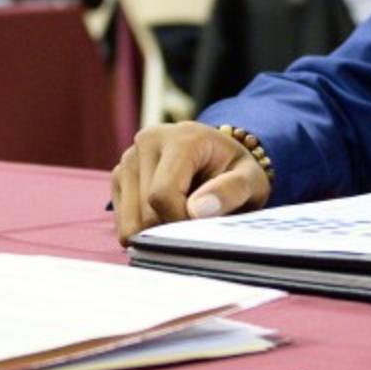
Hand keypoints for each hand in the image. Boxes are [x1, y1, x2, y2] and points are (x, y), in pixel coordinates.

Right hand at [109, 123, 270, 243]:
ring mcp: (129, 157)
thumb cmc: (236, 172)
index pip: (162, 195)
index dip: (180, 222)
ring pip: (129, 218)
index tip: (201, 227)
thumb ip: (231, 191)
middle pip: (144, 210)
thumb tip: (197, 211)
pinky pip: (122, 218)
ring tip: (180, 218)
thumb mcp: (251, 180)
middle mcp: (147, 141)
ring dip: (155, 231)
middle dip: (169, 229)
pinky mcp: (119, 174)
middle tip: (194, 226)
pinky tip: (164, 216)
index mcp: (180, 138)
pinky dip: (143, 228)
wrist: (219, 158)